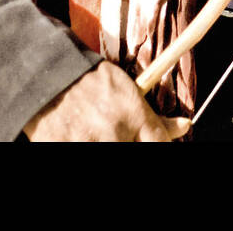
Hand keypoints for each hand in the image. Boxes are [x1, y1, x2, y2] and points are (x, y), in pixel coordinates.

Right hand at [23, 61, 190, 141]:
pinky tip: (83, 137)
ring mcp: (88, 144)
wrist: (47, 77)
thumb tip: (185, 126)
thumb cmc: (91, 81)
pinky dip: (86, 144)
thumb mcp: (128, 90)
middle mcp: (114, 134)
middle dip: (129, 142)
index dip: (159, 144)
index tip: (147, 141)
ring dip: (105, 144)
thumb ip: (156, 118)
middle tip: (119, 134)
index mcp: (133, 115)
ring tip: (97, 135)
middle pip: (135, 151)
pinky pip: (84, 154)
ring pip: (112, 152)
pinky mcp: (64, 148)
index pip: (160, 144)